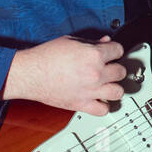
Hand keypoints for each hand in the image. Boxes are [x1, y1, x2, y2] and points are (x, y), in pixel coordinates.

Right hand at [3, 35, 126, 115]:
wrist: (30, 73)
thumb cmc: (45, 56)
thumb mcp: (70, 41)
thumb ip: (91, 42)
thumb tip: (104, 41)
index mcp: (93, 55)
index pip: (119, 50)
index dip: (115, 50)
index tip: (112, 53)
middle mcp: (95, 73)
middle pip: (121, 72)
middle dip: (115, 68)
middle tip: (108, 68)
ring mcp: (90, 91)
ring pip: (118, 92)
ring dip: (114, 87)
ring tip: (107, 84)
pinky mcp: (82, 104)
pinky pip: (103, 110)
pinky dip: (103, 106)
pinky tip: (99, 99)